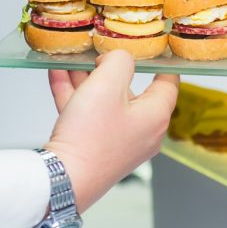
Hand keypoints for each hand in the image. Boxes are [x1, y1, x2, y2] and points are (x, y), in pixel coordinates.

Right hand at [44, 51, 178, 211]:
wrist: (63, 179)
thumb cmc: (90, 138)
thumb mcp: (108, 84)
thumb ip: (119, 61)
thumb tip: (119, 57)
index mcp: (156, 115)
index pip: (168, 82)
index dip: (161, 61)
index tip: (156, 48)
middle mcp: (143, 131)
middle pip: (131, 90)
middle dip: (111, 69)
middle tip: (99, 50)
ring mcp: (120, 141)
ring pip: (106, 101)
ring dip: (88, 79)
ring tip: (72, 60)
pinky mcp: (98, 148)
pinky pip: (90, 114)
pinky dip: (75, 95)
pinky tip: (58, 75)